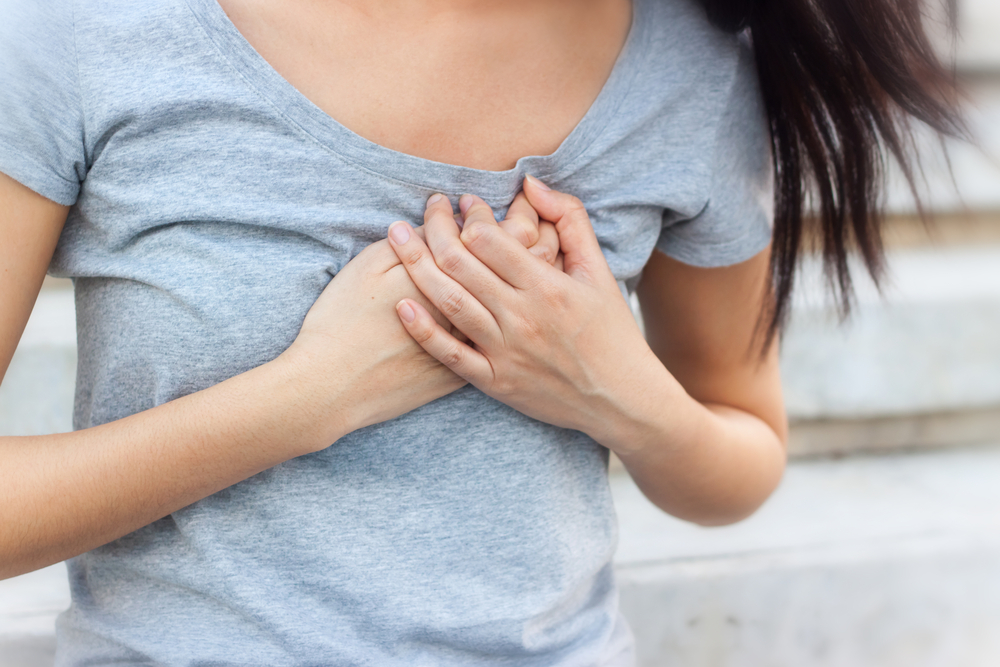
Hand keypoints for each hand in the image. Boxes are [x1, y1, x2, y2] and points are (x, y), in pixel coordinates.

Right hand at [283, 198, 561, 446]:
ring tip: (516, 254)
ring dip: (524, 278)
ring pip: (518, 306)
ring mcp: (475, 347)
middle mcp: (471, 312)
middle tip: (512, 218)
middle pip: (516, 268)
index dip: (487, 214)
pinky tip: (507, 305)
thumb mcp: (370, 267)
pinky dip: (513, 321)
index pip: (490, 236)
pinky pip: (508, 340)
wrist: (332, 389)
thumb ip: (415, 244)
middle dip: (522, 237)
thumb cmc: (341, 321)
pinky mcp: (471, 375)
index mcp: (446, 278)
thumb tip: (443, 225)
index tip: (469, 203)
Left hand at [386, 176, 661, 448]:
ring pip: (449, 302)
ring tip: (395, 237)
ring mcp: (505, 351)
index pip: (489, 239)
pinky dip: (423, 330)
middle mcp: (522, 317)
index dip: (468, 214)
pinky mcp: (495, 381)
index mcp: (547, 286)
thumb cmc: (612, 331)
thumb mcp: (600, 271)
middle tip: (423, 209)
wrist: (621, 400)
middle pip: (461, 263)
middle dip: (434, 228)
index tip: (462, 202)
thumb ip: (570, 220)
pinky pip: (449, 355)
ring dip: (416, 266)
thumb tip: (531, 183)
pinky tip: (401, 305)